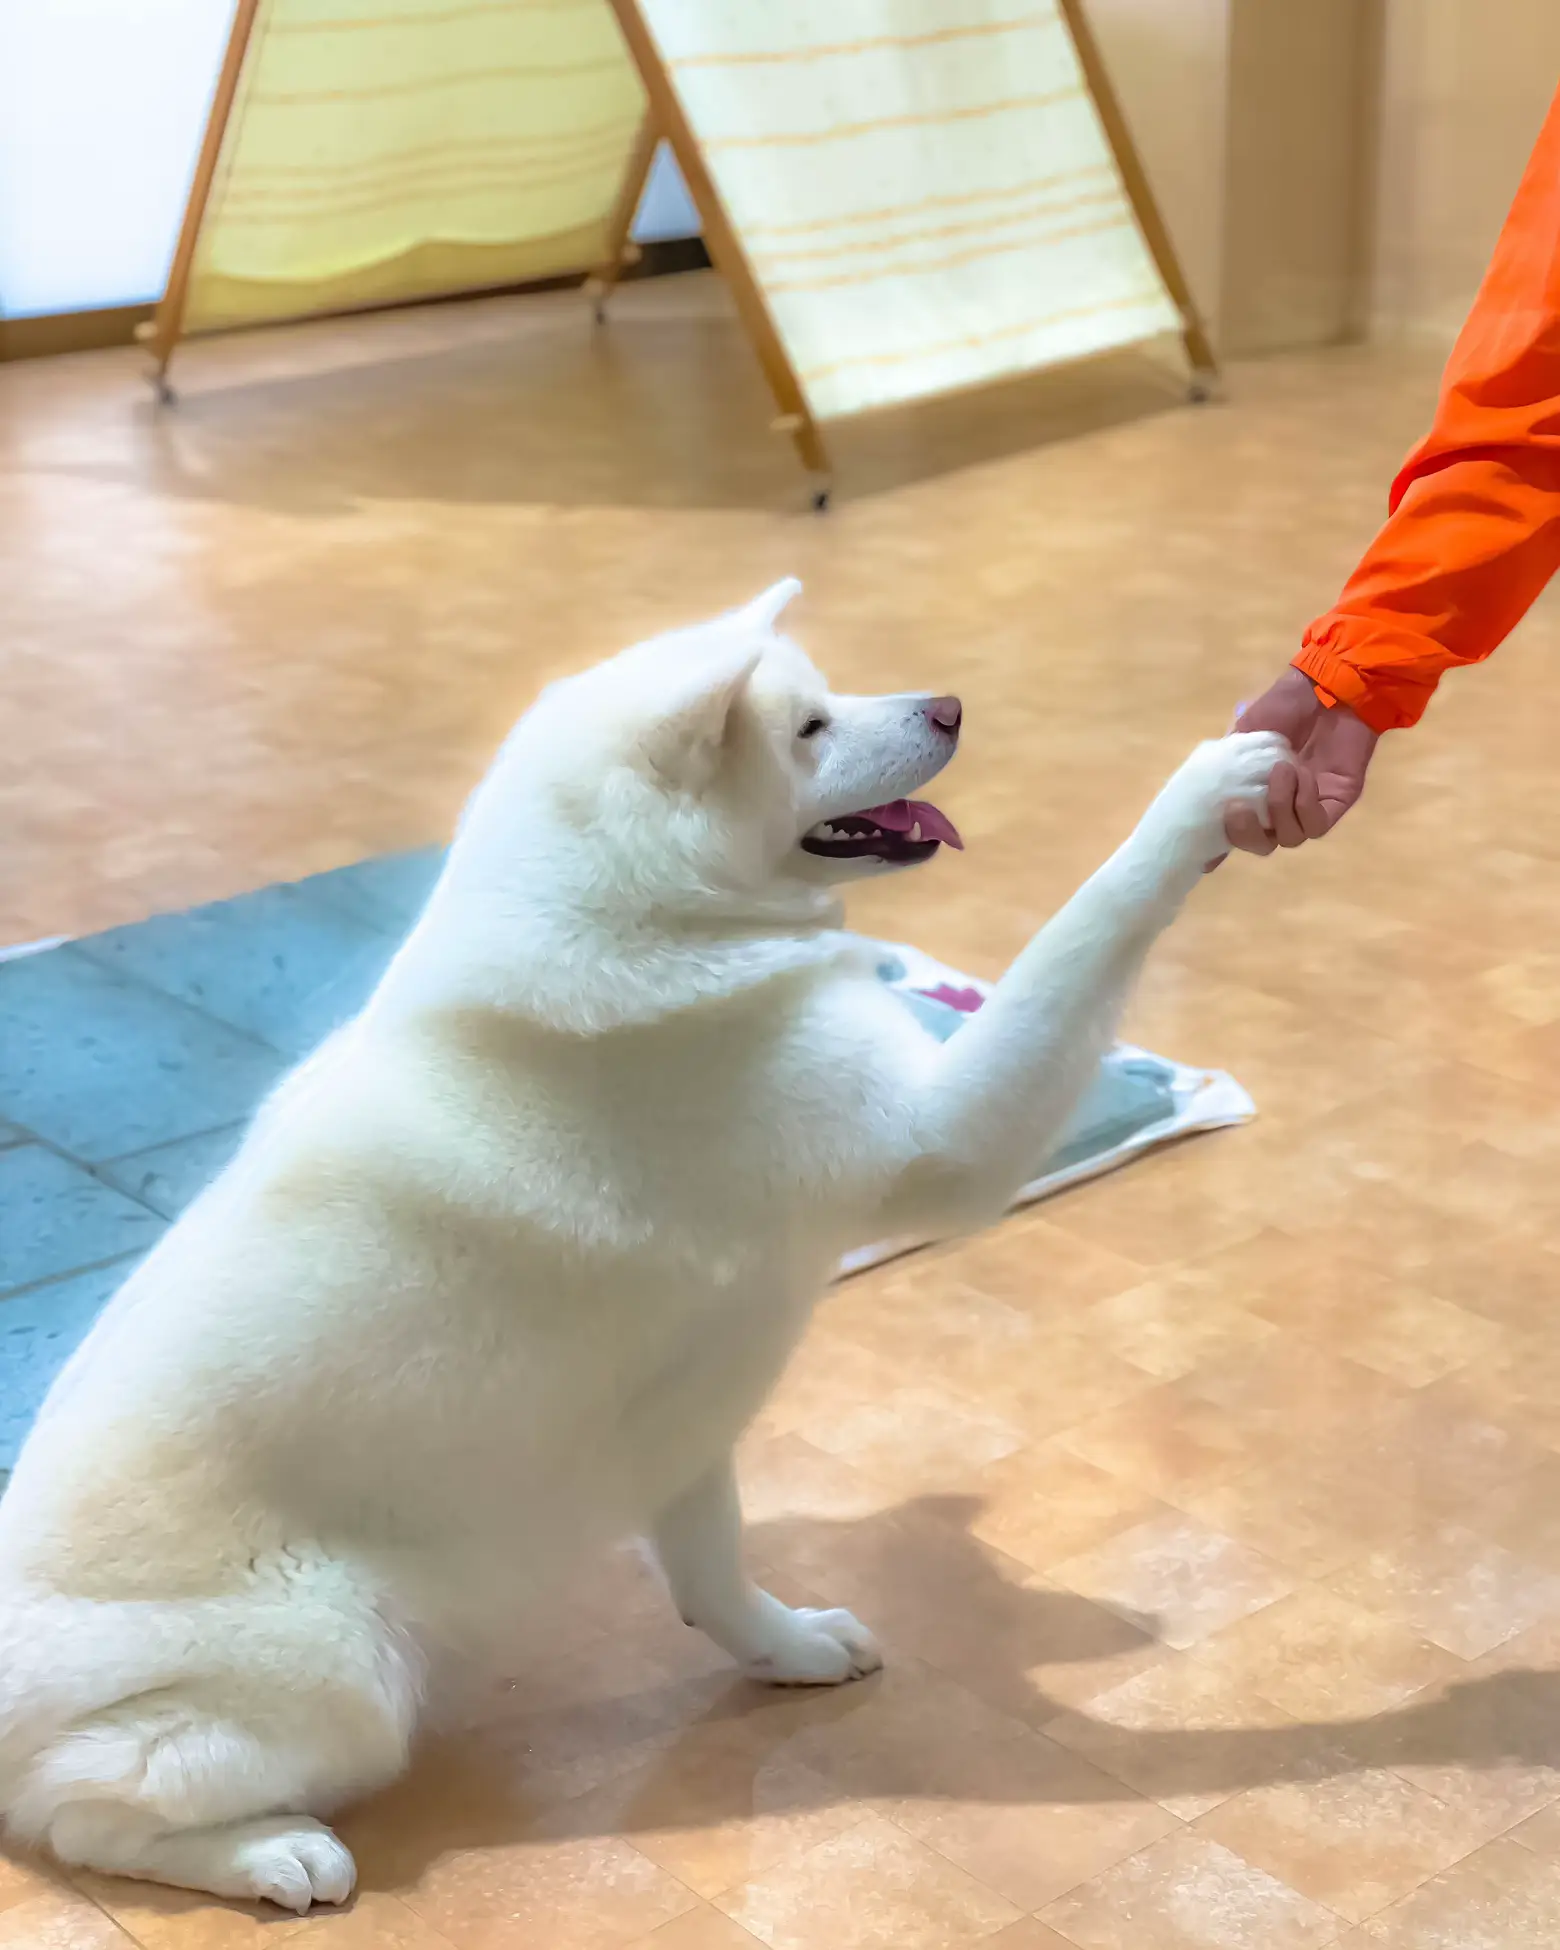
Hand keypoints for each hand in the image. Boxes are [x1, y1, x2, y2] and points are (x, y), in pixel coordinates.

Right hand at [1222, 667, 1378, 856]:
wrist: (1325, 687)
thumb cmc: (1282, 707)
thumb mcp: (1242, 735)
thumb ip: (1225, 769)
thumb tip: (1199, 804)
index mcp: (1256, 793)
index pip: (1239, 831)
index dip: (1226, 841)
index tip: (1210, 842)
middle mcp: (1280, 806)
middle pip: (1262, 844)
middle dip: (1247, 834)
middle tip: (1237, 808)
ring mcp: (1308, 807)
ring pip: (1289, 837)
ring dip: (1280, 807)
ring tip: (1281, 770)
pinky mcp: (1335, 803)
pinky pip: (1316, 825)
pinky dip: (1304, 804)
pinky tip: (1302, 777)